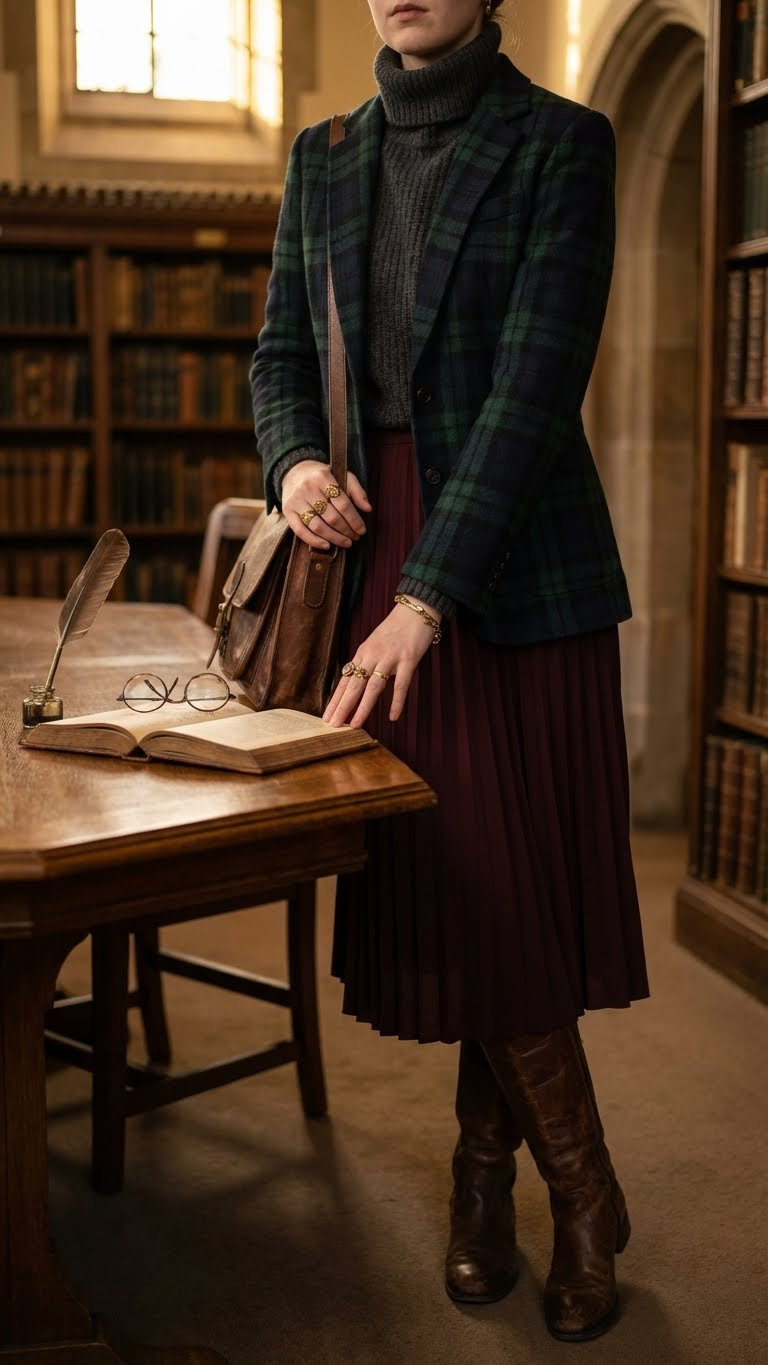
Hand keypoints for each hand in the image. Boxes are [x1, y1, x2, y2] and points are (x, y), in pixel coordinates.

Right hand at [282, 460, 370, 549]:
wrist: (294, 471)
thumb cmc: (322, 476)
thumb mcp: (341, 475)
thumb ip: (356, 491)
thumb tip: (368, 509)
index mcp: (323, 477)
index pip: (343, 504)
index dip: (354, 520)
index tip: (362, 530)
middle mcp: (308, 488)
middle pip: (331, 517)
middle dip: (346, 531)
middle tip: (355, 538)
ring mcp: (296, 500)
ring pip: (317, 526)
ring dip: (334, 538)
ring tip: (346, 543)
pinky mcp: (288, 511)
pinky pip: (301, 531)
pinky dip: (314, 541)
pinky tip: (327, 546)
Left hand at [323, 597, 442, 728]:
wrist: (416, 609)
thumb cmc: (396, 629)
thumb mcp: (375, 644)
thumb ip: (367, 663)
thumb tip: (357, 683)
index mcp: (363, 653)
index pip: (346, 680)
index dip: (336, 699)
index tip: (327, 716)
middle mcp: (372, 656)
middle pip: (354, 685)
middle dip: (343, 706)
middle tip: (333, 725)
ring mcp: (390, 657)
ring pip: (373, 686)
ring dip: (364, 707)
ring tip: (355, 724)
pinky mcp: (408, 659)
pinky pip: (401, 684)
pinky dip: (396, 701)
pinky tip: (393, 716)